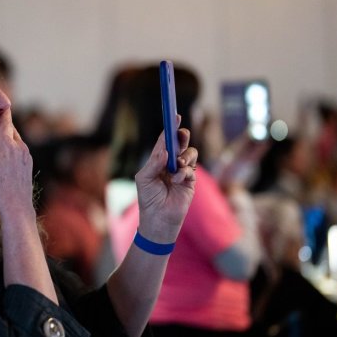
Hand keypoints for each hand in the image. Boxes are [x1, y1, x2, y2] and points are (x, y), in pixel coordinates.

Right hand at [0, 110, 33, 217]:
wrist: (16, 202)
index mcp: (7, 144)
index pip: (6, 122)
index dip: (3, 113)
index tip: (2, 105)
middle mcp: (20, 146)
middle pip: (11, 129)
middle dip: (4, 124)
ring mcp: (26, 154)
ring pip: (16, 139)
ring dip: (8, 136)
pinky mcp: (29, 162)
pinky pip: (20, 148)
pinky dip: (13, 146)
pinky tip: (6, 154)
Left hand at [135, 116, 196, 242]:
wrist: (158, 219)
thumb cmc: (147, 199)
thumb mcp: (144, 178)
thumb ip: (154, 163)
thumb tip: (165, 151)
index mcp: (157, 160)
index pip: (164, 141)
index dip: (169, 129)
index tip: (174, 117)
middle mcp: (170, 163)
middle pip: (180, 143)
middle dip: (182, 136)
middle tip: (182, 134)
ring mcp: (182, 171)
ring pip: (190, 153)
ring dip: (184, 156)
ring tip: (177, 166)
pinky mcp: (190, 181)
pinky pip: (191, 168)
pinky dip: (185, 172)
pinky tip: (177, 180)